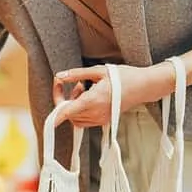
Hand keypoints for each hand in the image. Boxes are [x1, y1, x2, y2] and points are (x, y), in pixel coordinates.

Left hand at [52, 64, 170, 127]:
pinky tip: (88, 95)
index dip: (55, 116)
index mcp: (93, 100)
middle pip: (69, 114)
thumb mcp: (98, 71)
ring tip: (82, 87)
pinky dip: (80, 110)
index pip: (68, 112)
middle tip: (72, 83)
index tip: (48, 120)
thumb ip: (76, 75)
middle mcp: (96, 113)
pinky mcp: (104, 121)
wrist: (144, 87)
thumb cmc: (124, 76)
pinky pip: (84, 120)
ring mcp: (100, 119)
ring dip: (73, 105)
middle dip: (64, 100)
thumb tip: (59, 76)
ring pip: (76, 118)